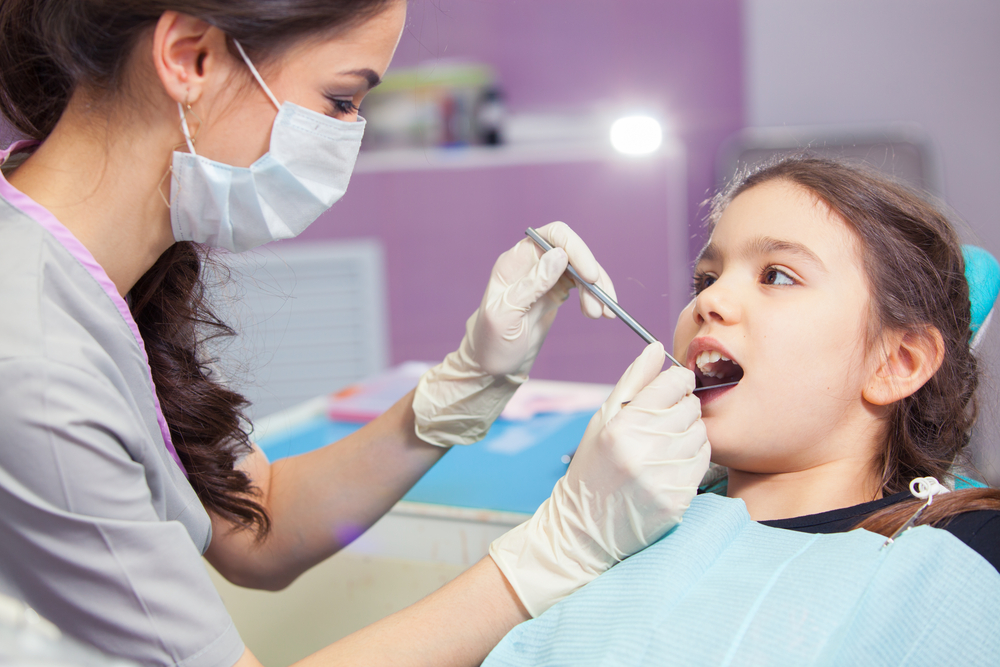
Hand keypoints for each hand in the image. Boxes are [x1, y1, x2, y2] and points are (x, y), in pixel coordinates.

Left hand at [413, 222, 615, 446]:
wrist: (491, 366)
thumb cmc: (490, 342)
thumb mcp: (507, 316)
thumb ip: (532, 285)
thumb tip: (559, 255)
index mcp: (515, 261)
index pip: (552, 236)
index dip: (576, 248)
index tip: (591, 275)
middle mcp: (532, 264)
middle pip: (573, 252)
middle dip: (592, 275)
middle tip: (602, 305)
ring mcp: (546, 277)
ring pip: (582, 270)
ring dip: (597, 289)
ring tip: (602, 315)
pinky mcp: (556, 293)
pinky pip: (583, 286)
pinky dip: (595, 297)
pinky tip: (598, 313)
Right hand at [489, 342, 710, 616]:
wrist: (586, 527)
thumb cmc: (593, 466)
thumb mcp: (603, 419)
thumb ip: (633, 382)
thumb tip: (655, 348)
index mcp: (621, 426)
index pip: (672, 384)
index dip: (677, 381)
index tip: (674, 387)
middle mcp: (642, 451)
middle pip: (691, 408)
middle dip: (683, 408)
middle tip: (665, 420)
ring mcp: (661, 478)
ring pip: (701, 434)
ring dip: (689, 433)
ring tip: (665, 444)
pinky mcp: (677, 500)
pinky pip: (703, 462)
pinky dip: (692, 457)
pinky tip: (672, 463)